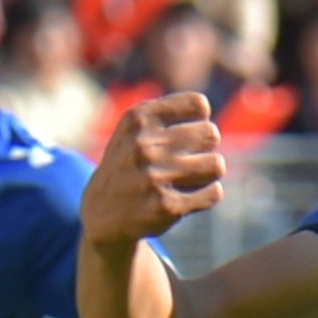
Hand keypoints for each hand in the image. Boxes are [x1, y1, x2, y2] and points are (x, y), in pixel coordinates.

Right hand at [83, 95, 226, 249]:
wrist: (101, 212)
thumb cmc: (131, 163)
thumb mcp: (135, 127)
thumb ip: (170, 110)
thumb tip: (205, 109)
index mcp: (138, 119)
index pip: (199, 105)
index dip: (200, 120)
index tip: (187, 134)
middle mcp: (144, 145)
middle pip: (212, 134)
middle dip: (206, 147)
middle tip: (189, 159)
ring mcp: (155, 176)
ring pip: (216, 165)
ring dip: (208, 173)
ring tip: (190, 178)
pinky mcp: (167, 206)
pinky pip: (214, 193)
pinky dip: (207, 195)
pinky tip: (189, 197)